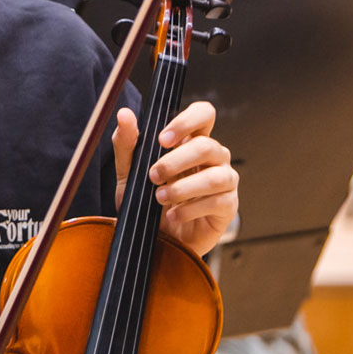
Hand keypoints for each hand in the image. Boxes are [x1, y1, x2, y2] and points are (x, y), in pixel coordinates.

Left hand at [112, 100, 237, 257]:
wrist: (155, 239)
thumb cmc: (146, 202)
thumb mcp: (129, 172)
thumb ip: (127, 144)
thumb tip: (124, 115)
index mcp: (192, 141)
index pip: (204, 114)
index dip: (187, 121)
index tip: (163, 139)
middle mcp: (213, 157)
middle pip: (206, 146)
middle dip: (175, 162)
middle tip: (153, 175)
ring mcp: (224, 180)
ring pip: (214, 176)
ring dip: (183, 188)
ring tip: (160, 197)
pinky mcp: (228, 206)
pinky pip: (217, 202)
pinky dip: (189, 210)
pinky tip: (173, 214)